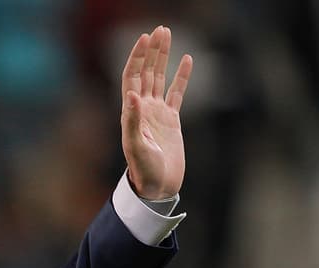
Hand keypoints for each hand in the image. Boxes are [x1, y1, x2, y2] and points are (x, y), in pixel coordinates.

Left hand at [120, 26, 192, 198]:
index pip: (131, 77)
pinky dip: (182, 76)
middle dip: (151, 51)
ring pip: (160, 78)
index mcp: (130, 113)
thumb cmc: (144, 170)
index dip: (136, 57)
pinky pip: (177, 93)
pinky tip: (187, 60)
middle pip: (146, 72)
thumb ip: (133, 121)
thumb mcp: (136, 146)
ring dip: (163, 57)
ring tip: (167, 35)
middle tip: (159, 30)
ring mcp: (157, 113)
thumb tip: (131, 95)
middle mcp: (142, 109)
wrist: (157, 187)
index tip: (144, 38)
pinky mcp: (171, 120)